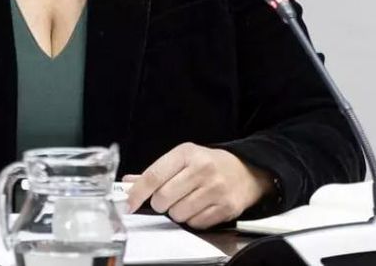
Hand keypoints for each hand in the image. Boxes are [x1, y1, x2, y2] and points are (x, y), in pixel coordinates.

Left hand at [124, 143, 273, 228]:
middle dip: (160, 203)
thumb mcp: (183, 158)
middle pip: (163, 198)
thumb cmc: (210, 164)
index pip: (154, 176)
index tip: (128, 204)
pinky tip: (200, 207)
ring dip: (177, 212)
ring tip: (187, 201)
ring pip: (178, 214)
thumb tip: (129, 183)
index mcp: (186, 153)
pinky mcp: (226, 207)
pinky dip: (193, 220)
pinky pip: (196, 223)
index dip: (137, 193)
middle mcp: (202, 169)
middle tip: (167, 199)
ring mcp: (216, 189)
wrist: (247, 171)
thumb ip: (156, 172)